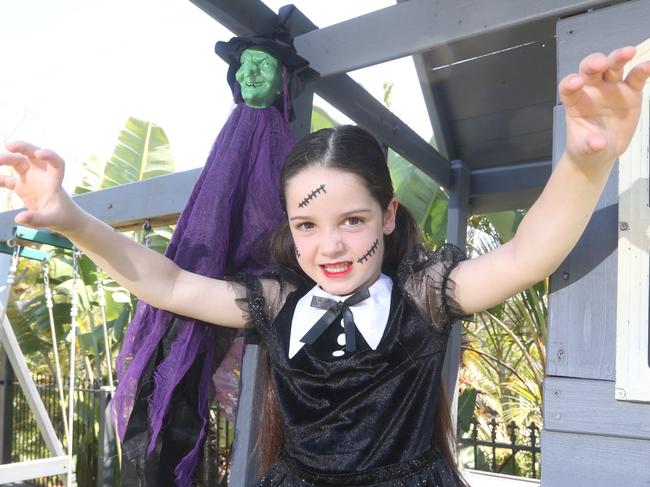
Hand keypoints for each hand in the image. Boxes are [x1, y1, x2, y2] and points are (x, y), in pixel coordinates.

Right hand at [0, 141, 76, 231]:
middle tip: (9, 146)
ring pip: (18, 162)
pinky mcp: (21, 186)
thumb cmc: (62, 216)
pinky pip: (7, 179)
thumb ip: (37, 219)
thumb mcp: (52, 220)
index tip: (39, 153)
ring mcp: (31, 178)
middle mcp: (42, 175)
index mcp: (54, 181)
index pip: (56, 163)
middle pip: (33, 155)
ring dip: (6, 159)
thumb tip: (19, 218)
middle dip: (23, 147)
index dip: (50, 155)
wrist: (61, 218)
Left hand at [559, 46, 649, 167]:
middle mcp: (591, 90)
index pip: (568, 88)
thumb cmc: (586, 146)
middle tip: (601, 63)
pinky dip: (642, 70)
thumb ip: (589, 145)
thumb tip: (598, 143)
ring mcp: (611, 88)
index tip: (575, 83)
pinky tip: (648, 65)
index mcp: (575, 102)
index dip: (570, 83)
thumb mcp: (584, 149)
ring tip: (628, 52)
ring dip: (618, 57)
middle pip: (590, 69)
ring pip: (613, 67)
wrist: (602, 151)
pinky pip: (636, 77)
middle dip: (594, 63)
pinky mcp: (630, 91)